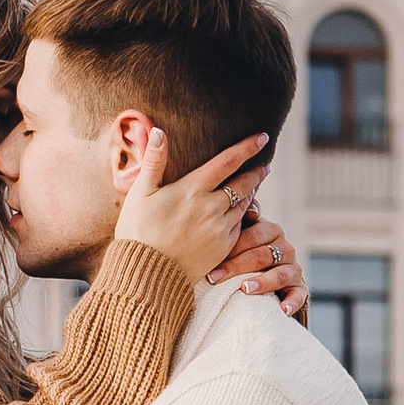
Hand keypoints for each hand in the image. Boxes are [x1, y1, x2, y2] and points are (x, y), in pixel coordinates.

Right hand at [109, 128, 274, 289]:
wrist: (146, 274)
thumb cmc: (138, 231)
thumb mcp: (140, 193)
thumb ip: (154, 161)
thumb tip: (157, 130)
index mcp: (192, 189)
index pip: (228, 161)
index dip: (247, 147)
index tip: (262, 137)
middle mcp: (211, 207)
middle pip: (243, 184)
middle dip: (256, 172)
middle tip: (265, 165)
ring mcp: (219, 229)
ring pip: (244, 205)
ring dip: (251, 194)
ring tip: (254, 187)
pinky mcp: (222, 248)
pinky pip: (240, 227)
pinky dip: (243, 216)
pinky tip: (242, 214)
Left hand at [215, 204, 308, 318]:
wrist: (262, 278)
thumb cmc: (244, 254)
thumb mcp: (240, 237)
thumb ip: (239, 222)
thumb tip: (249, 209)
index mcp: (270, 230)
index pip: (254, 235)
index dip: (232, 247)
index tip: (210, 260)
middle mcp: (284, 247)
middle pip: (263, 255)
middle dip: (237, 266)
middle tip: (214, 278)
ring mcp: (293, 268)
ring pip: (280, 274)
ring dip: (262, 282)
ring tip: (244, 289)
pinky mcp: (299, 288)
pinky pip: (299, 295)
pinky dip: (292, 302)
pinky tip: (282, 310)